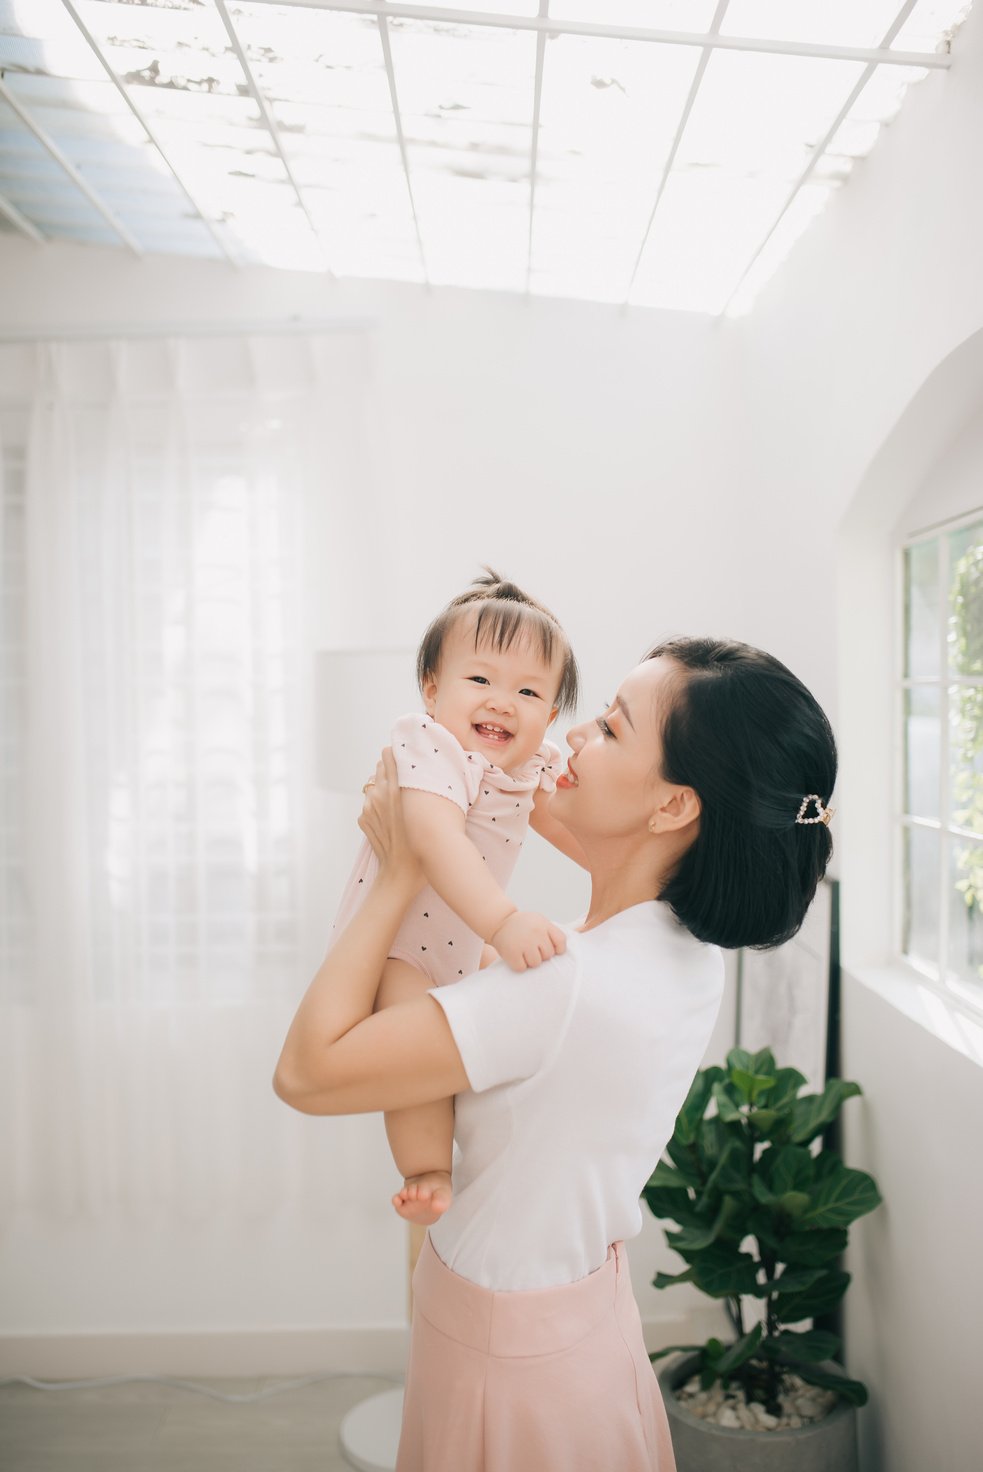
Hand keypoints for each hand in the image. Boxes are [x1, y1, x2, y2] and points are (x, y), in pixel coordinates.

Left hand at [358, 748, 423, 895]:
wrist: (398, 876)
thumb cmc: (422, 848)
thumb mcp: (430, 815)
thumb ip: (428, 791)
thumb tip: (433, 777)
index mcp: (397, 790)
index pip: (389, 756)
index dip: (397, 753)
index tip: (407, 754)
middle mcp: (379, 795)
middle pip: (380, 766)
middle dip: (392, 768)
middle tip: (407, 775)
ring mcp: (368, 807)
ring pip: (374, 784)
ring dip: (384, 786)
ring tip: (400, 797)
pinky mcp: (363, 818)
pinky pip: (370, 802)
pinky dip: (378, 804)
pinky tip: (392, 815)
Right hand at [490, 910, 566, 971]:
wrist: (499, 922)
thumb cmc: (522, 925)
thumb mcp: (538, 921)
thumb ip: (551, 932)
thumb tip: (562, 951)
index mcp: (544, 924)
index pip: (561, 941)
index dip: (558, 949)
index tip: (552, 950)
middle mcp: (536, 933)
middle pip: (548, 954)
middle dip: (541, 954)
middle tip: (531, 947)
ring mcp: (524, 943)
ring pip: (536, 963)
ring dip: (530, 961)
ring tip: (523, 952)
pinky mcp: (512, 953)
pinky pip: (522, 968)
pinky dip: (519, 965)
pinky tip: (516, 956)